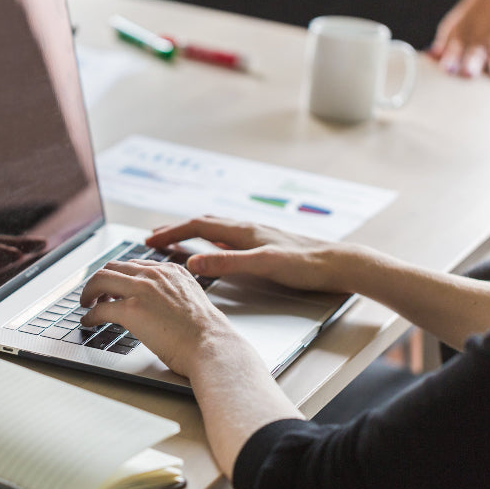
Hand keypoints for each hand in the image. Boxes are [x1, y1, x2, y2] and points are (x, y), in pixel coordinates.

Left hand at [79, 260, 248, 377]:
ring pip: (101, 280)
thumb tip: (160, 305)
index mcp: (171, 271)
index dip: (119, 275)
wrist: (211, 345)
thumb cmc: (207, 333)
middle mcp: (155, 275)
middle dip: (100, 280)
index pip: (135, 265)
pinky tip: (89, 322)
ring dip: (89, 292)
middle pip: (113, 267)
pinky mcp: (131, 309)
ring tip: (87, 304)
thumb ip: (174, 294)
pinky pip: (99, 308)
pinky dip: (90, 315)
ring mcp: (141, 290)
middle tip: (94, 294)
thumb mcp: (192, 300)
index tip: (113, 286)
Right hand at [145, 216, 364, 292]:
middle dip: (176, 230)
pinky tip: (216, 249)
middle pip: (203, 223)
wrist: (340, 265)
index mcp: (244, 231)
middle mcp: (248, 229)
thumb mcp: (264, 265)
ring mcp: (257, 237)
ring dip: (193, 233)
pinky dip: (212, 241)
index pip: (197, 226)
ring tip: (177, 240)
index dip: (171, 233)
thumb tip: (195, 261)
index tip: (149, 240)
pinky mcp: (267, 246)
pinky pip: (230, 239)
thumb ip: (228, 263)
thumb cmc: (307, 264)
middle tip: (154, 238)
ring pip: (216, 230)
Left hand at [429, 0, 489, 79]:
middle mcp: (478, 44)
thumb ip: (441, 45)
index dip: (449, 60)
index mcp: (459, 41)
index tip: (447, 69)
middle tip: (468, 72)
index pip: (452, 53)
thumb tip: (428, 56)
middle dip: (471, 66)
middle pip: (474, 58)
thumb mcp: (452, 28)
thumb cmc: (469, 22)